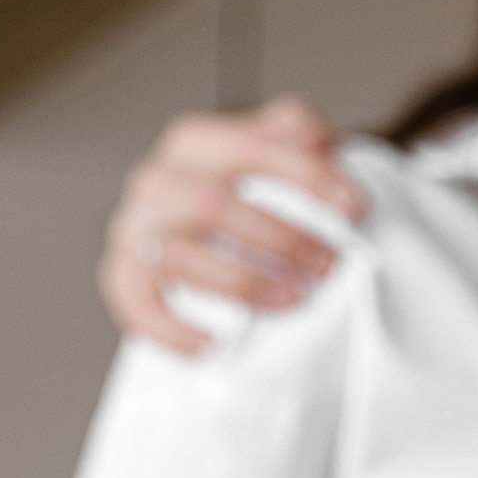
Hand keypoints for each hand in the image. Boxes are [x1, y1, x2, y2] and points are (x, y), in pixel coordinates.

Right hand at [101, 93, 360, 354]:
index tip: (354, 206)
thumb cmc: (236, 194)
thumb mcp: (266, 153)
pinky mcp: (123, 276)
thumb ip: (292, 133)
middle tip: (330, 266)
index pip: (249, 148)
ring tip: (296, 300)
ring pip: (180, 256)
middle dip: (282, 239)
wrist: (184, 232)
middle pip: (214, 205)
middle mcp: (157, 182)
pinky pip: (139, 306)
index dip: (306, 176)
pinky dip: (175, 330)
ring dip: (246, 284)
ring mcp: (134, 230)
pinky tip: (213, 344)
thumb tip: (321, 138)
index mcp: (193, 143)